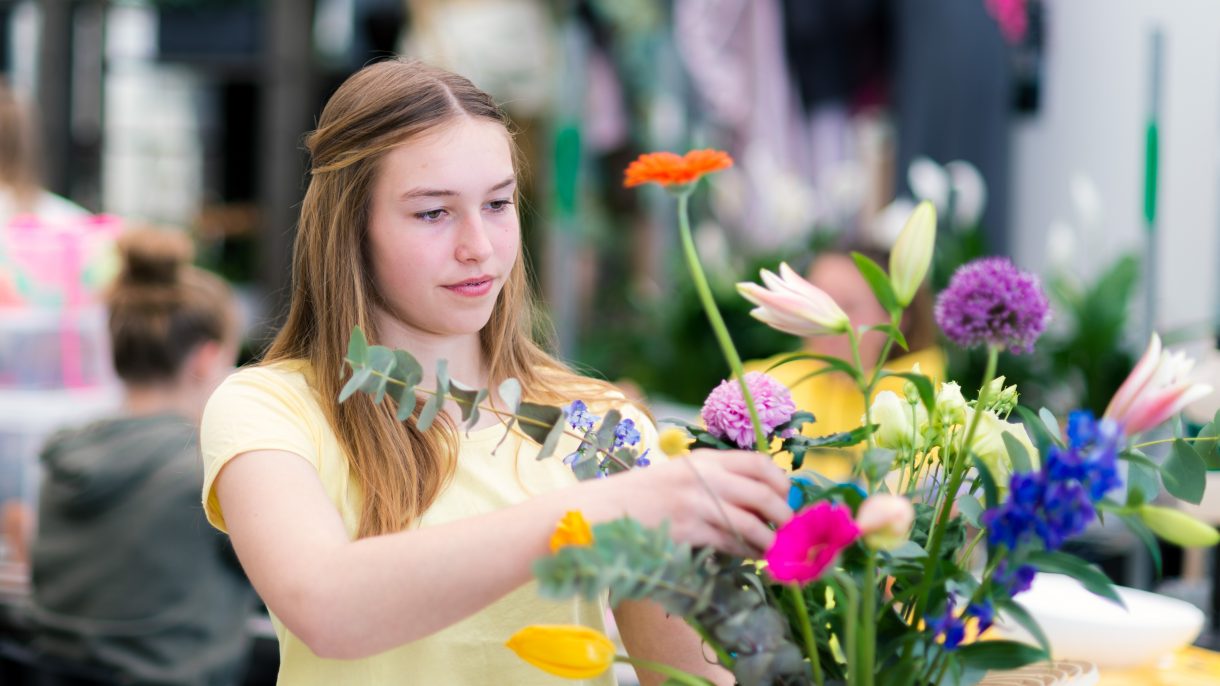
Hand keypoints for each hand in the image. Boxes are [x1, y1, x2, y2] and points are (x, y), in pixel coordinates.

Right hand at [602, 449, 792, 556]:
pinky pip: (729, 544)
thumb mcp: (681, 474)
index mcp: (704, 459)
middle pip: (762, 494)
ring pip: (751, 524)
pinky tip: (748, 556)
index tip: (786, 495)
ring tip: (771, 547)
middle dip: (782, 515)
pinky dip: (745, 552)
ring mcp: (697, 504)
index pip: (757, 462)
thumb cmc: (644, 494)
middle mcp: (704, 477)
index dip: (780, 480)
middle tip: (786, 527)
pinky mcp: (689, 531)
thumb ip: (716, 479)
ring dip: (767, 540)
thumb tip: (761, 496)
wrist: (605, 510)